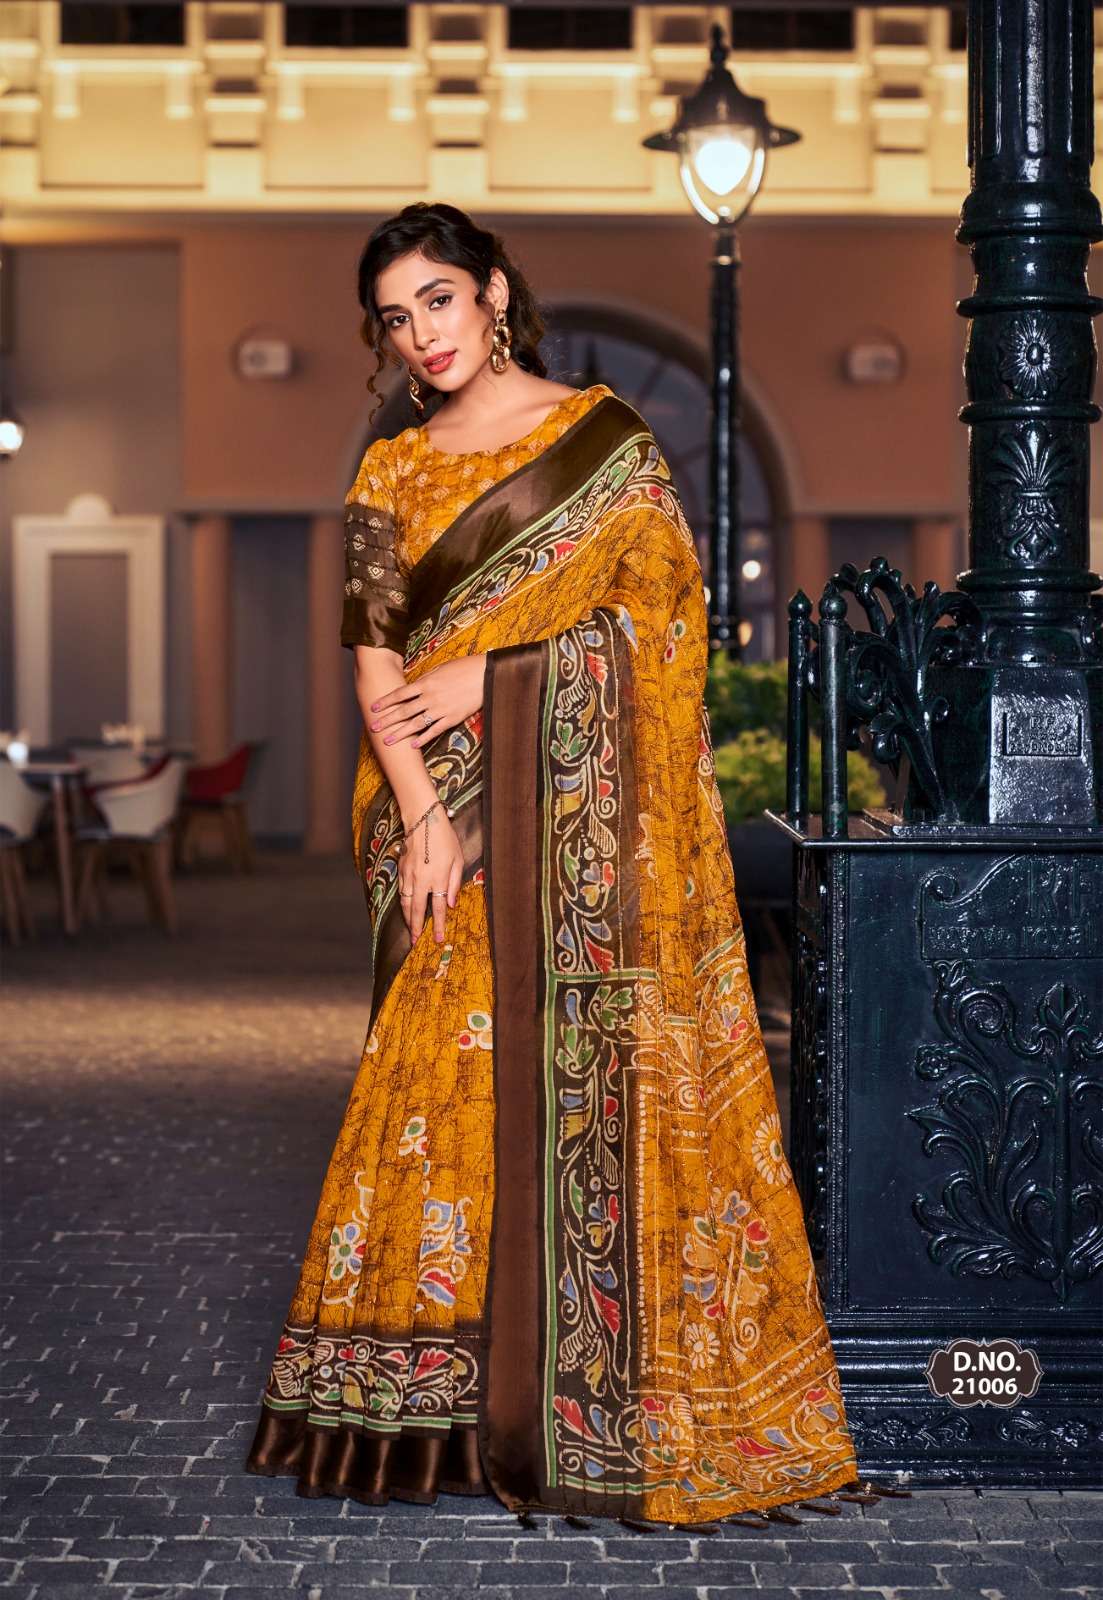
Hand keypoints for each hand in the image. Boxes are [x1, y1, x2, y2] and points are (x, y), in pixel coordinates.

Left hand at [369, 655, 486, 747]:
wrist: (486, 675)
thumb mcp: (442, 668)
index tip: (373, 708)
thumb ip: (427, 679)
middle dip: (386, 720)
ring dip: (399, 733)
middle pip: (404, 711)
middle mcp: (430, 697)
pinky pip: (434, 730)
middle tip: (373, 728)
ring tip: (386, 741)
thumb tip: (414, 686)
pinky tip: (412, 745)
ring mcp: (441, 709)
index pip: (400, 694)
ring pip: (415, 724)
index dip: (386, 701)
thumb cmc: (464, 668)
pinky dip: (423, 738)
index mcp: (426, 682)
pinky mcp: (452, 718)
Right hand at [398, 805, 464, 943]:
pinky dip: (403, 903)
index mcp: (438, 879)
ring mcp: (409, 876)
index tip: (438, 939)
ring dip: (408, 918)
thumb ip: (455, 883)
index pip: (438, 909)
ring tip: (411, 930)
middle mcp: (421, 880)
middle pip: (417, 911)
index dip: (438, 926)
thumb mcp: (458, 860)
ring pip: (406, 903)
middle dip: (416, 929)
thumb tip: (452, 903)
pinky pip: (401, 892)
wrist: (423, 820)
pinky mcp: (401, 870)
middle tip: (416, 942)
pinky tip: (406, 909)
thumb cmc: (444, 838)